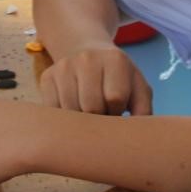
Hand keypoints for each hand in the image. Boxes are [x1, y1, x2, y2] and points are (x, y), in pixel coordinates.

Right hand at [38, 43, 152, 115]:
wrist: (86, 51)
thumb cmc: (117, 78)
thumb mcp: (138, 87)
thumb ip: (144, 111)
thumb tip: (137, 140)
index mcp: (115, 60)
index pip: (114, 98)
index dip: (117, 113)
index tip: (117, 113)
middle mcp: (87, 59)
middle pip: (90, 106)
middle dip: (98, 119)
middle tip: (102, 118)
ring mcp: (64, 66)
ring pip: (69, 111)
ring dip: (79, 122)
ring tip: (87, 116)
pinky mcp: (46, 77)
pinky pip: (51, 110)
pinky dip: (62, 119)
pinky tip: (72, 113)